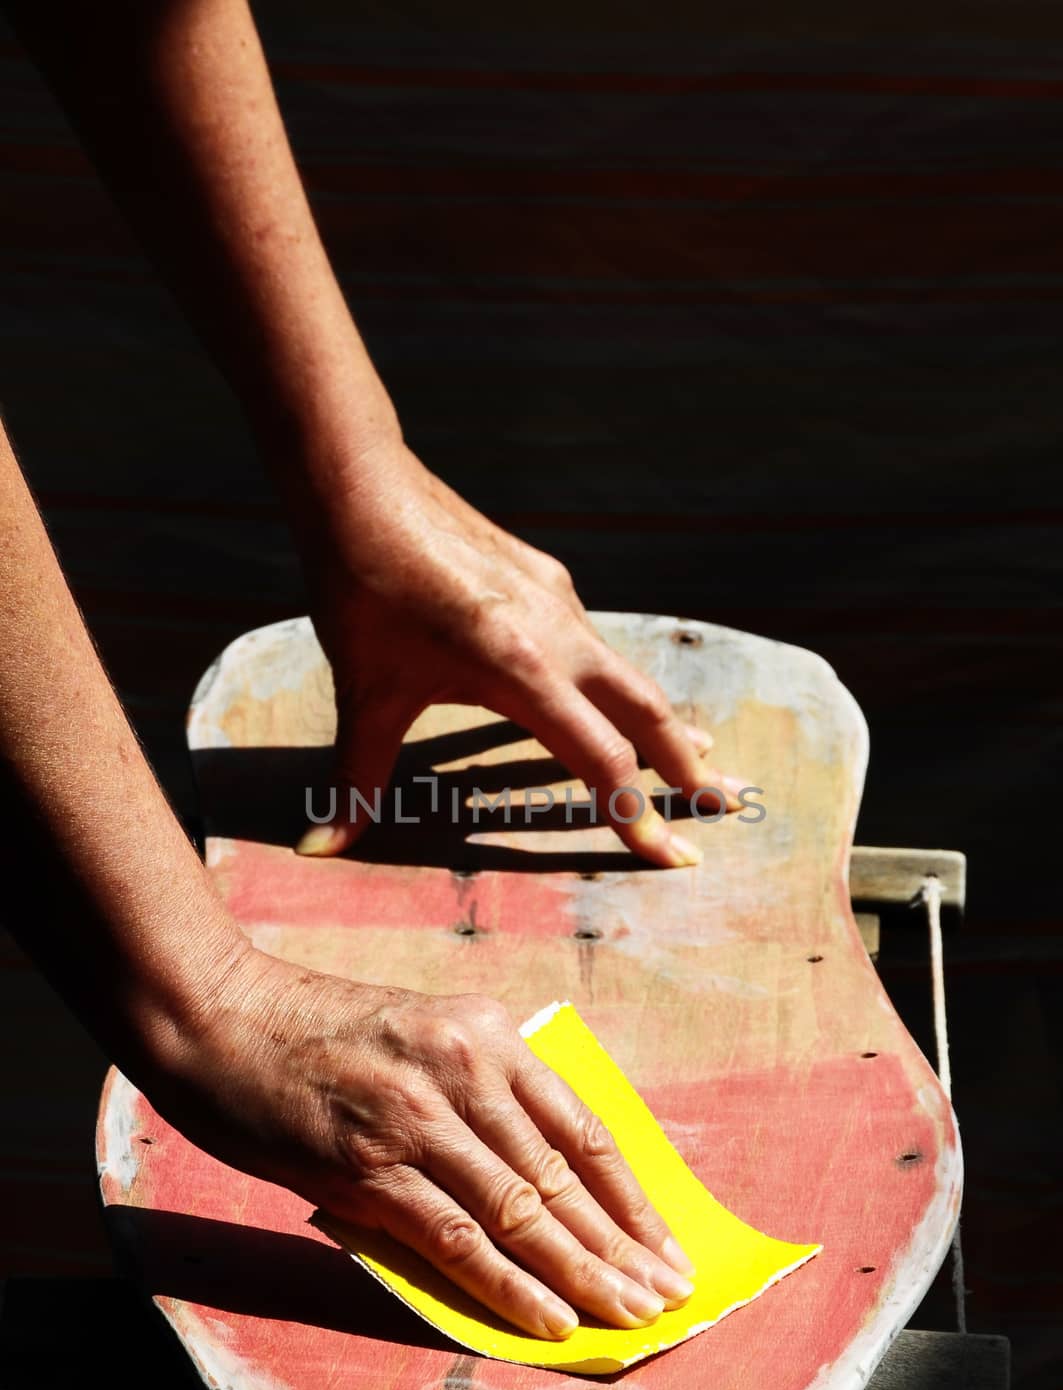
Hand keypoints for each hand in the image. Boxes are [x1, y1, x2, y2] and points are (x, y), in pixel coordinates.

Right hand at [150, 946, 695, 1337]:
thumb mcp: (419, 1032)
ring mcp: (419, 1118)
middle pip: (564, 1174)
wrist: (219, 1015)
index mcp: (486, 1033)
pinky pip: (458, 1237)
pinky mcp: (370, 1166)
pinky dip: (511, 1285)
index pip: (582, 1127)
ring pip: (523, 1210)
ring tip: (631, 1317)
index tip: (664, 1244)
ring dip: (585, 1273)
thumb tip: (529, 1179)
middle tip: (668, 1296)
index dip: (630, 1195)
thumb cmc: (315, 1032)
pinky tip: (551, 1319)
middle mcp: (466, 1069)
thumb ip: (474, 1090)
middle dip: (623, 1245)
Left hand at [292, 442, 747, 865]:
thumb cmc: (360, 592)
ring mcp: (559, 601)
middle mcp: (558, 634)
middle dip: (688, 764)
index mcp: (521, 670)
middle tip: (726, 803)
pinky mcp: (547, 578)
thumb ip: (356, 780)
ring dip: (664, 720)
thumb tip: (319, 850)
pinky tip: (608, 693)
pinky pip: (596, 642)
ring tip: (698, 753)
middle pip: (648, 711)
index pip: (601, 760)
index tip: (674, 856)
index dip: (637, 816)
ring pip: (629, 672)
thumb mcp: (363, 694)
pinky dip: (618, 681)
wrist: (360, 486)